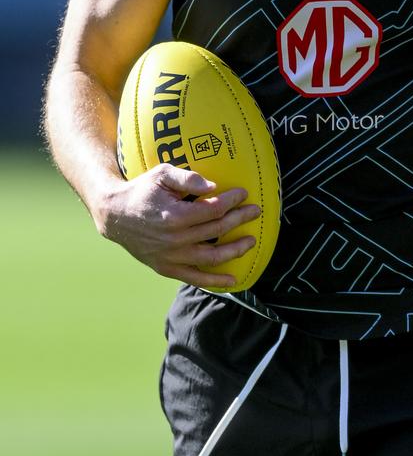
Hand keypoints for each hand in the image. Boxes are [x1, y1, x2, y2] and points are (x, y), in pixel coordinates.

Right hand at [96, 164, 260, 287]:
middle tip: (255, 211)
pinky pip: (195, 278)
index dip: (232, 201)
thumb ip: (187, 179)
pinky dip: (214, 281)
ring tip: (251, 242)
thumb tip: (213, 186)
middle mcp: (174, 239)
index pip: (213, 209)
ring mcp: (171, 257)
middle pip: (217, 230)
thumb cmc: (141, 190)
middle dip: (240, 219)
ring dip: (235, 250)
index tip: (244, 194)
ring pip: (211, 257)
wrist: (115, 216)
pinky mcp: (166, 268)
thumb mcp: (161, 174)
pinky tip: (232, 279)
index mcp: (175, 215)